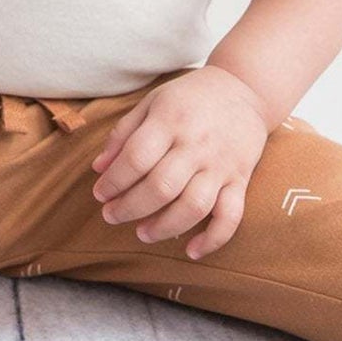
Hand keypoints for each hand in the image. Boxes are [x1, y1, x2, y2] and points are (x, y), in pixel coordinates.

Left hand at [90, 66, 269, 260]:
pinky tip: (191, 250)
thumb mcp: (152, 102)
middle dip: (129, 208)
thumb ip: (123, 133)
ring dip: (164, 227)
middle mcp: (196, 144)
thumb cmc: (189, 97)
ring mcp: (220, 164)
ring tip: (142, 232)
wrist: (244, 89)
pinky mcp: (240, 179)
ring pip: (193, 206)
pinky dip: (212, 239)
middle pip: (161, 187)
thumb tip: (98, 168)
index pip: (136, 158)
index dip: (113, 181)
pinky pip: (231, 216)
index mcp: (171, 120)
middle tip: (111, 216)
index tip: (100, 193)